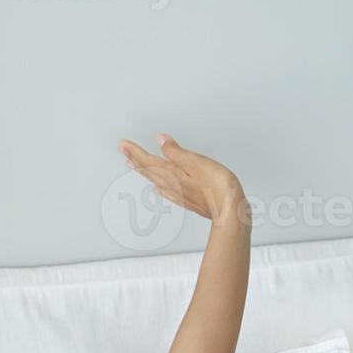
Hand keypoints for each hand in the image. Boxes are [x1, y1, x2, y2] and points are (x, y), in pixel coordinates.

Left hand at [118, 134, 247, 225]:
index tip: (122, 145)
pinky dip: (159, 188)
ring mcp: (180, 194)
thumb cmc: (218, 186)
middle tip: (123, 152)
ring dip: (144, 172)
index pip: (148, 160)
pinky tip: (157, 189)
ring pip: (155, 181)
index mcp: (172, 173)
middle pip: (149, 170)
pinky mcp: (188, 201)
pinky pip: (166, 193)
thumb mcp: (197, 162)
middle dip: (135, 160)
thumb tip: (161, 141)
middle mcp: (172, 185)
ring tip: (133, 166)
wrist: (229, 211)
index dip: (135, 151)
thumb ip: (177, 152)